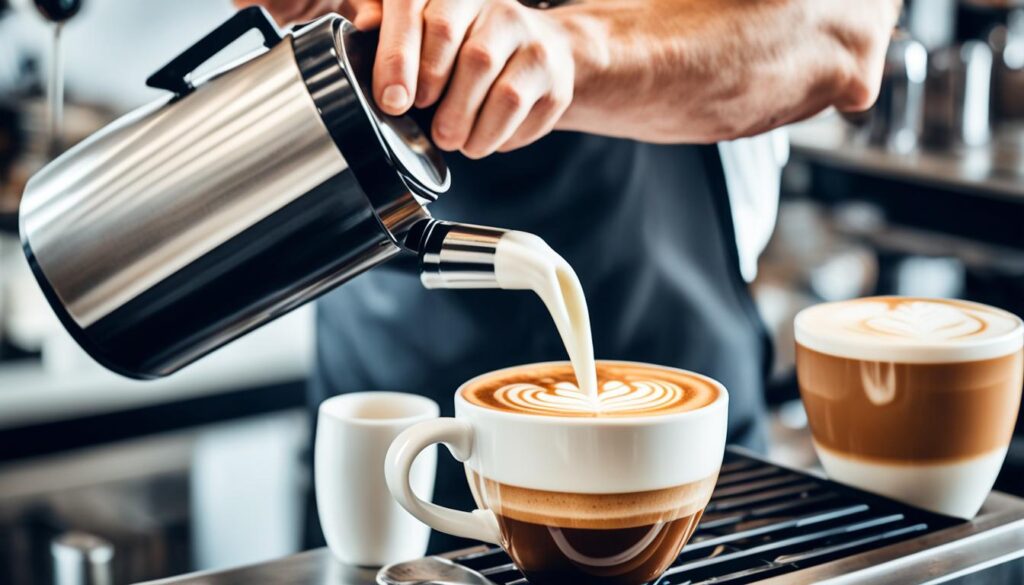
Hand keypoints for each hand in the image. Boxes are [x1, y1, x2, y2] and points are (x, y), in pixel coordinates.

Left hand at [235, 0, 576, 158]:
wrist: (545, 57)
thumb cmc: (467, 51)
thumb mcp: (422, 34)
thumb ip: (384, 38)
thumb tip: (334, 44)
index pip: (421, 13)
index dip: (401, 59)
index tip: (393, 101)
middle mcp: (493, 9)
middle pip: (468, 54)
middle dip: (443, 103)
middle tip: (431, 128)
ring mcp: (529, 39)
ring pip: (499, 89)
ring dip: (470, 127)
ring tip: (458, 140)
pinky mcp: (554, 75)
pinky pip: (524, 112)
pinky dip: (501, 137)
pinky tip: (488, 137)